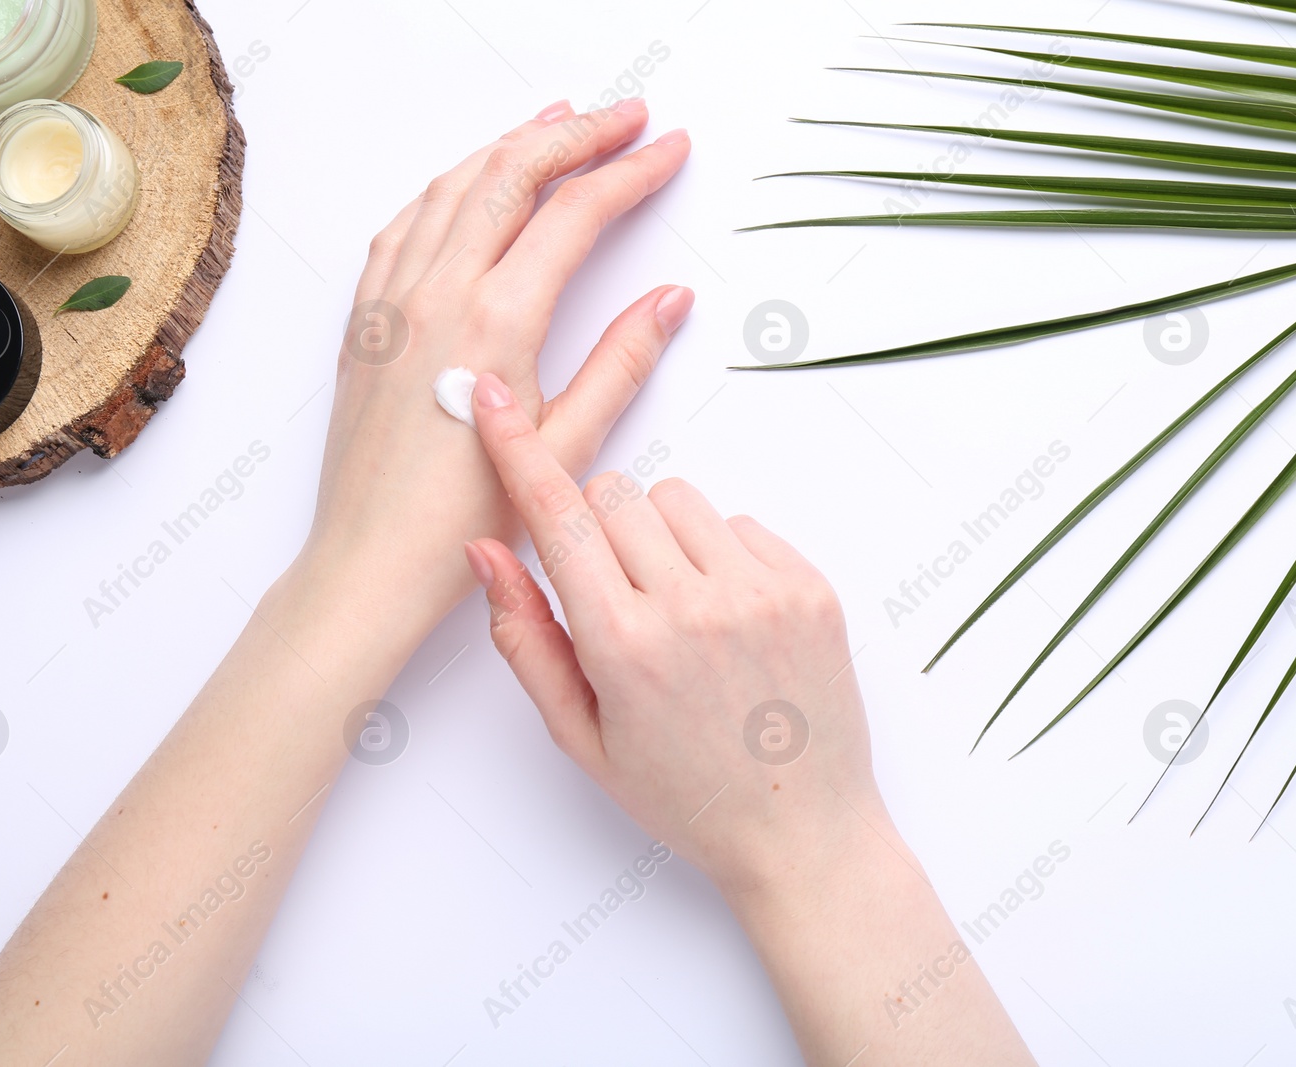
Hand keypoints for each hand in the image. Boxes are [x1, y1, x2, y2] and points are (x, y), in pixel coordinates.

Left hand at [302, 99, 693, 625]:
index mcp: (495, 320)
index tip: (668, 150)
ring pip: (455, 185)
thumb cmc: (465, 519)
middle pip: (513, 174)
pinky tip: (468, 183)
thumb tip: (669, 300)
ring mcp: (393, 298)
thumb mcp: (565, 445)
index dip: (630, 173)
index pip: (575, 214)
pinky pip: (406, 222)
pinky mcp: (366, 317)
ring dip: (510, 144)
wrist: (373, 559)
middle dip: (577, 134)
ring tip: (557, 123)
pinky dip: (447, 186)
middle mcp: (437, 292)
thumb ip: (622, 362)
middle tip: (626, 117)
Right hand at [461, 372, 880, 895]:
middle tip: (615, 591)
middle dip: (598, 526)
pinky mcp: (809, 586)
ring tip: (678, 610)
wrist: (802, 833)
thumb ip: (525, 638)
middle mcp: (693, 606)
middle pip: (615, 492)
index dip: (517, 450)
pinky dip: (721, 553)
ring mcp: (760, 592)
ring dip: (660, 535)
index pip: (557, 516)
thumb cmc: (685, 795)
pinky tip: (727, 620)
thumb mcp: (582, 736)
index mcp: (624, 645)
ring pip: (677, 497)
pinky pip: (740, 522)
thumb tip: (485, 552)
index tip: (493, 399)